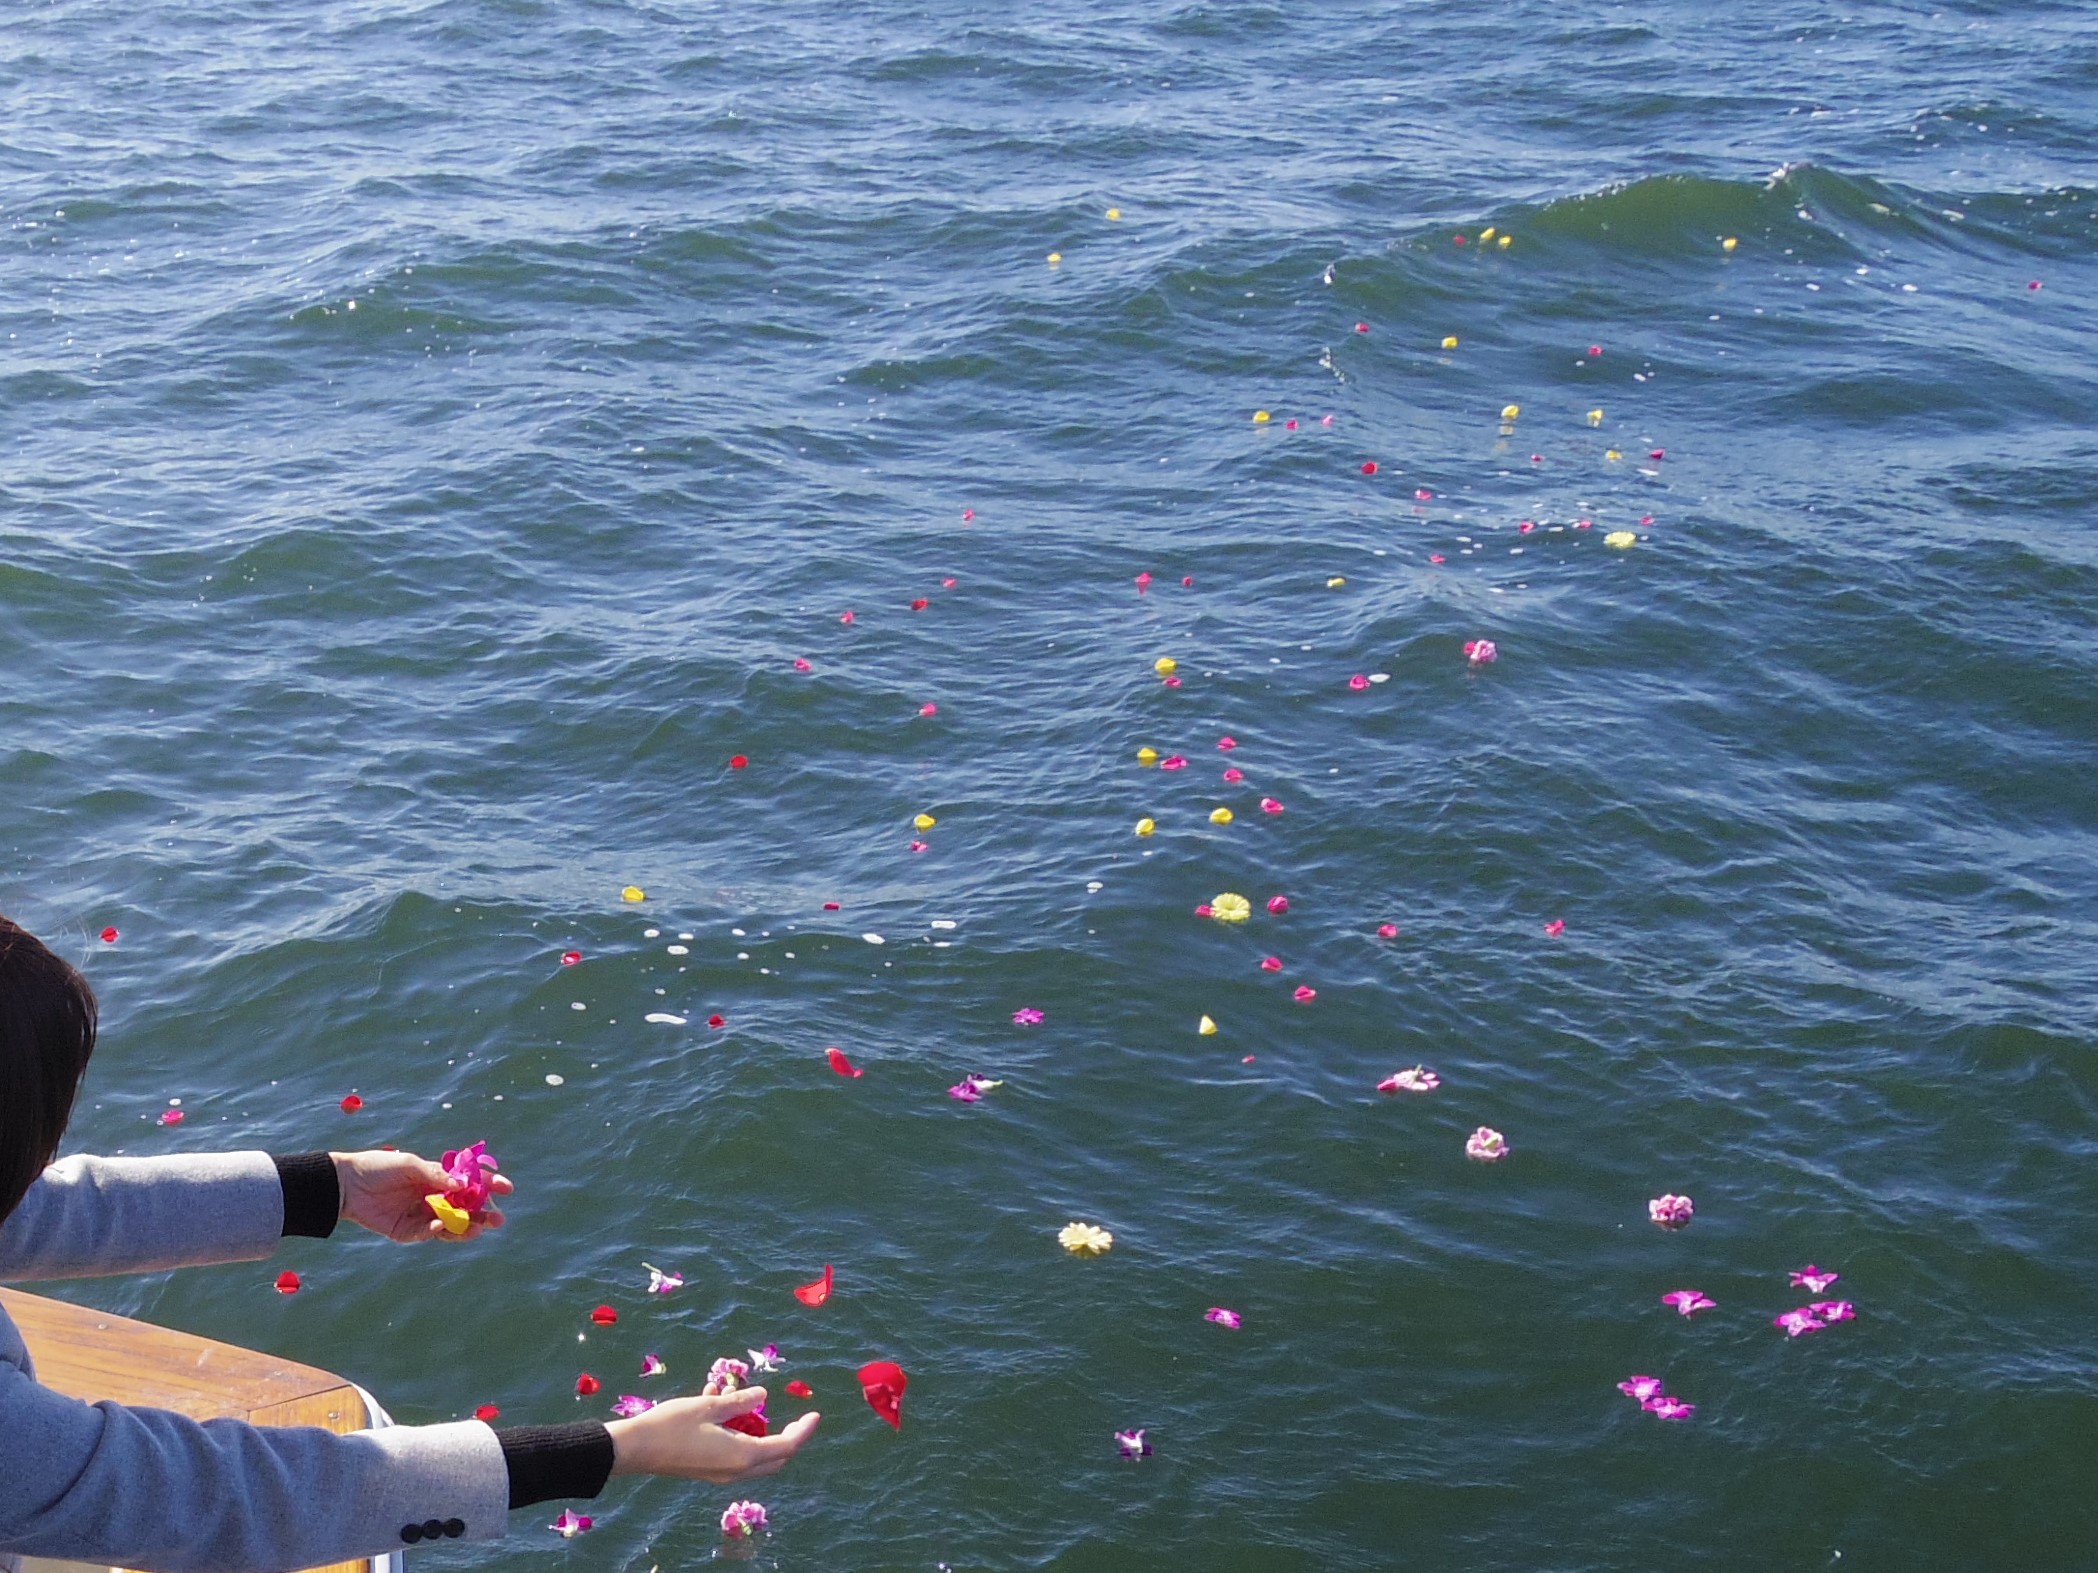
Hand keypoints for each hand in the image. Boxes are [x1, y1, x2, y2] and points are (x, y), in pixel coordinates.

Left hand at [330, 1149, 511, 1242]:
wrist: (345, 1185)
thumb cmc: (377, 1167)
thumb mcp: (409, 1165)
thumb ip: (435, 1174)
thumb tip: (460, 1184)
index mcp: (436, 1179)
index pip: (468, 1182)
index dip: (489, 1184)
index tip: (507, 1189)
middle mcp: (432, 1198)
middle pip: (464, 1208)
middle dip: (483, 1213)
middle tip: (498, 1220)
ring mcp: (421, 1216)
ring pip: (450, 1225)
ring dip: (466, 1227)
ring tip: (478, 1228)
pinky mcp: (406, 1232)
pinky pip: (427, 1233)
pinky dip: (437, 1230)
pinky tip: (440, 1224)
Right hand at [606, 1387, 821, 1483]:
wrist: (635, 1449)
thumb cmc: (672, 1425)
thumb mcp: (709, 1405)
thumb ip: (739, 1401)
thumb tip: (763, 1395)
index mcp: (742, 1456)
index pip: (786, 1446)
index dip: (802, 1430)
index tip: (815, 1413)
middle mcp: (735, 1470)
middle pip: (775, 1457)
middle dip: (788, 1436)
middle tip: (793, 1416)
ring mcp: (720, 1473)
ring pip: (755, 1456)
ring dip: (757, 1429)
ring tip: (744, 1398)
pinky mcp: (707, 1470)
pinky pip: (733, 1452)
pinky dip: (735, 1431)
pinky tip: (717, 1398)